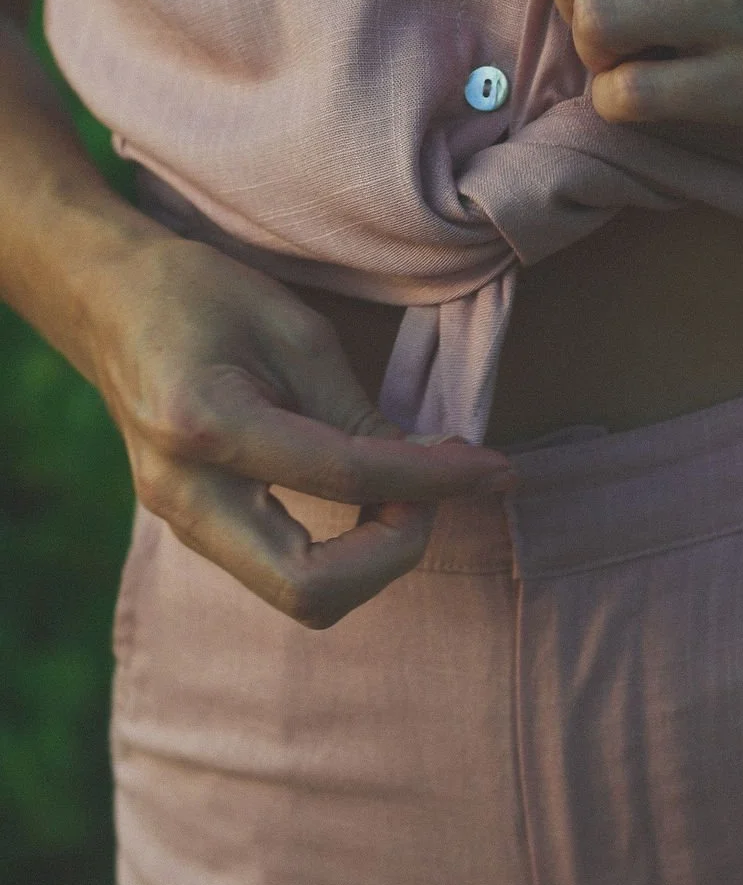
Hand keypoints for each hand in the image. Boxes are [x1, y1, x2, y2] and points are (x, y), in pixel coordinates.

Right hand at [85, 232, 511, 626]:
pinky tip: (371, 500)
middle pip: (308, 589)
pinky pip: (279, 569)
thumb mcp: (293, 327)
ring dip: (370, 560)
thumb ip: (356, 409)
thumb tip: (428, 469)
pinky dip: (340, 550)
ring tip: (411, 494)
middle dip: (392, 556)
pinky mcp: (192, 525)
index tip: (494, 468)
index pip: (346, 478)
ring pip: (295, 594)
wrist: (106, 299)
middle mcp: (184, 493)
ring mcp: (180, 520)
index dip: (434, 479)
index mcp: (205, 424)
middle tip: (433, 497)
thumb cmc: (197, 291)